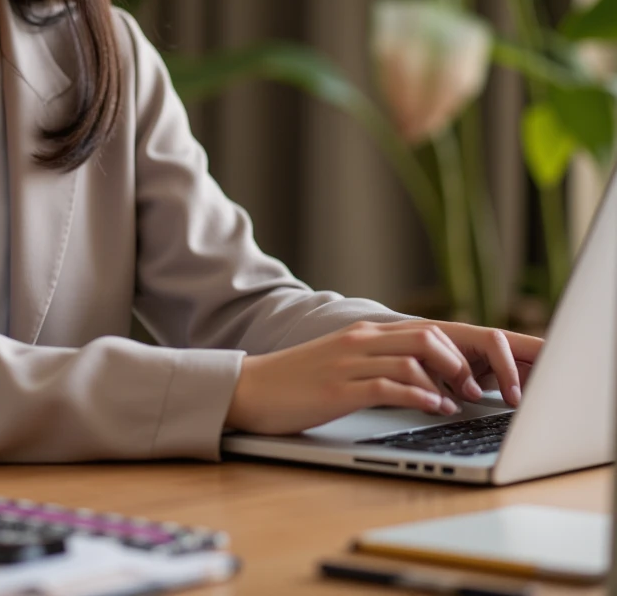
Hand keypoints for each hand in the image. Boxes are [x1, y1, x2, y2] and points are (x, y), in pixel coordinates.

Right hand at [224, 319, 542, 435]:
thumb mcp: (344, 364)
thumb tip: (428, 380)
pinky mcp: (339, 388)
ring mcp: (349, 363)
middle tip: (478, 390)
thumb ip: (380, 362)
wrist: (251, 388)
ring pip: (413, 357)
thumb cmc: (299, 381)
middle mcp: (361, 341)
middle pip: (428, 335)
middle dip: (463, 362)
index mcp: (365, 333)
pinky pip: (388, 386)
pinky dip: (418, 397)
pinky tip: (432, 409)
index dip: (464, 345)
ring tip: (459, 403)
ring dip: (445, 381)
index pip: (427, 327)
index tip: (485, 371)